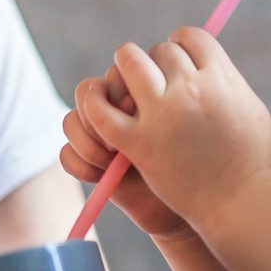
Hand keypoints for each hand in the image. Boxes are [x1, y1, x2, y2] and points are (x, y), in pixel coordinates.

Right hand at [62, 66, 191, 240]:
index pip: (118, 67)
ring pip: (72, 121)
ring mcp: (103, 135)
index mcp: (147, 89)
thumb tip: (143, 92)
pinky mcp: (91, 164)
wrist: (198, 202)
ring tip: (112, 161)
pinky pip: (66, 156)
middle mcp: (120, 109)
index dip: (124, 86)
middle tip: (128, 134)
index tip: (145, 110)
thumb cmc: (204, 159)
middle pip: (89, 90)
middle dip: (103, 110)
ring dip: (87, 140)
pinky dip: (80, 165)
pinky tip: (101, 176)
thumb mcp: (194, 125)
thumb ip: (171, 99)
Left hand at [78, 27, 270, 226]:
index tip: (177, 56)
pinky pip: (102, 111)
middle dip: (155, 62)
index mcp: (220, 75)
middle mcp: (191, 86)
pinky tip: (100, 108)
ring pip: (128, 65)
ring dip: (124, 71)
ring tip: (124, 86)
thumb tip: (207, 63)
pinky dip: (96, 105)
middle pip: (159, 50)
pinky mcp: (138, 143)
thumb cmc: (252, 159)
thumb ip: (225, 81)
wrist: (242, 202)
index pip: (190, 37)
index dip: (180, 43)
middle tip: (152, 78)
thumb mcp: (250, 107)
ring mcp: (162, 113)